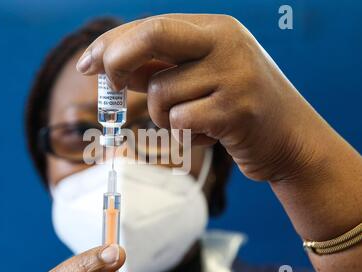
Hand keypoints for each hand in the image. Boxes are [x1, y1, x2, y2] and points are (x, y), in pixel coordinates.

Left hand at [76, 14, 329, 181]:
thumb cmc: (237, 105)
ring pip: (161, 93)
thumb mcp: (202, 76)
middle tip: (113, 84)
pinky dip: (184, 134)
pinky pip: (180, 121)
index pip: (151, 26)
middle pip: (154, 36)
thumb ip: (160, 67)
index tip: (87, 64)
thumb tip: (110, 65)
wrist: (291, 138)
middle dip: (118, 59)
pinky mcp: (237, 111)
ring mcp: (235, 75)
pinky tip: (210, 134)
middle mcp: (227, 43)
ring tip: (193, 120)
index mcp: (215, 29)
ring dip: (163, 116)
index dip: (111, 44)